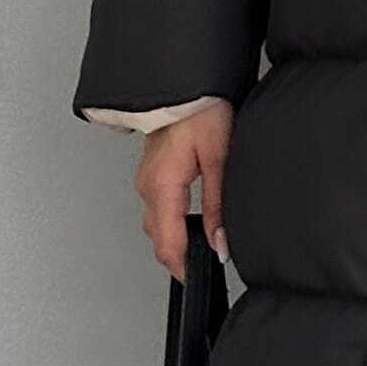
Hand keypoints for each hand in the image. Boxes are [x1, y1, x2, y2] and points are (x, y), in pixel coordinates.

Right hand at [133, 98, 234, 281]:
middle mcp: (147, 186)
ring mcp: (146, 178)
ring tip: (199, 247)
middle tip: (202, 268)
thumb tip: (220, 242)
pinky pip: (156, 206)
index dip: (182, 268)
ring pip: (155, 223)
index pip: (167, 243)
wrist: (187, 84)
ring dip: (173, 239)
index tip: (197, 280)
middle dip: (178, 257)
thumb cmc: (202, 111)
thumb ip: (217, 205)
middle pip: (158, 237)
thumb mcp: (219, 159)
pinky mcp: (152, 170)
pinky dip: (170, 220)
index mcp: (162, 186)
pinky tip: (189, 220)